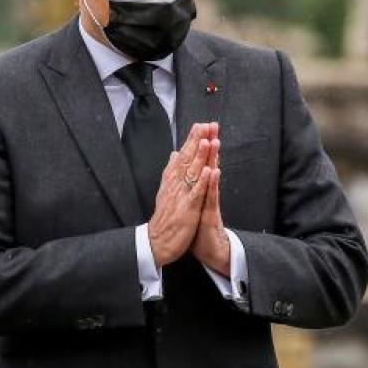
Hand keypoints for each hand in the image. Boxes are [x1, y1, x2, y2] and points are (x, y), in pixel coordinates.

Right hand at [147, 123, 215, 266]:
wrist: (156, 242)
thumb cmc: (164, 218)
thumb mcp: (166, 191)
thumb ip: (172, 171)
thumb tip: (175, 154)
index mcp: (171, 180)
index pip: (183, 155)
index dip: (192, 140)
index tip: (200, 125)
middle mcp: (175, 184)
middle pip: (188, 159)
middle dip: (197, 141)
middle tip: (206, 124)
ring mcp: (181, 196)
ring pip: (192, 173)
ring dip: (201, 156)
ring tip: (208, 140)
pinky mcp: (187, 209)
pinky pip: (197, 193)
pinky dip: (203, 182)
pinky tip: (211, 171)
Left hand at [190, 126, 230, 275]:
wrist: (209, 249)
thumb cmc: (200, 225)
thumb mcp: (194, 202)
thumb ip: (193, 184)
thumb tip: (191, 169)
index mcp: (200, 187)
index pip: (201, 161)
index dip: (200, 144)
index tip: (201, 125)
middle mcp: (206, 191)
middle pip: (208, 163)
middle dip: (209, 144)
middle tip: (213, 125)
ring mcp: (209, 201)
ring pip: (212, 177)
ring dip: (213, 159)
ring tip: (214, 141)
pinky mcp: (210, 214)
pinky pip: (211, 197)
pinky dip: (212, 184)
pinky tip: (214, 172)